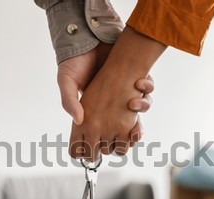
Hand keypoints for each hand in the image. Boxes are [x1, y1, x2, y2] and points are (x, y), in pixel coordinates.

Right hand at [69, 27, 165, 161]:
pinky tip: (139, 83)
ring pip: (141, 112)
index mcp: (94, 114)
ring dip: (142, 109)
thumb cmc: (74, 61)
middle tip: (133, 132)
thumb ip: (69, 101)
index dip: (113, 144)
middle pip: (127, 131)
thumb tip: (79, 121)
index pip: (106, 135)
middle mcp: (111, 108)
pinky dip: (147, 88)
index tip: (118, 145)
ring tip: (133, 102)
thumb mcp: (66, 81)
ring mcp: (124, 95)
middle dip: (132, 135)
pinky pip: (147, 91)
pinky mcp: (135, 81)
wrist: (89, 38)